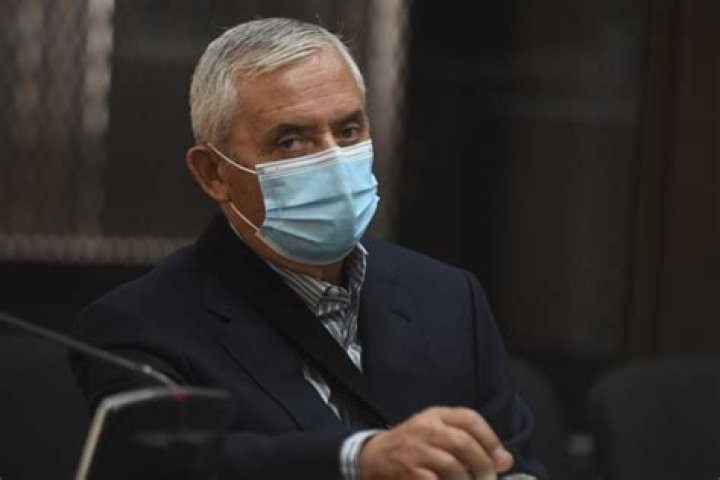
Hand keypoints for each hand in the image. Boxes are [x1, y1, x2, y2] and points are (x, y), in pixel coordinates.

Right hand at [358, 406, 512, 479]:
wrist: (373, 458)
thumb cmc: (413, 445)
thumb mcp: (437, 433)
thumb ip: (470, 441)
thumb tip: (506, 460)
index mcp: (436, 415)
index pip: (470, 419)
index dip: (491, 439)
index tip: (501, 460)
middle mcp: (426, 428)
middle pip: (464, 443)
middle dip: (484, 465)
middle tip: (490, 479)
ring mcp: (416, 451)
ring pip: (453, 466)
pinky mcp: (409, 472)